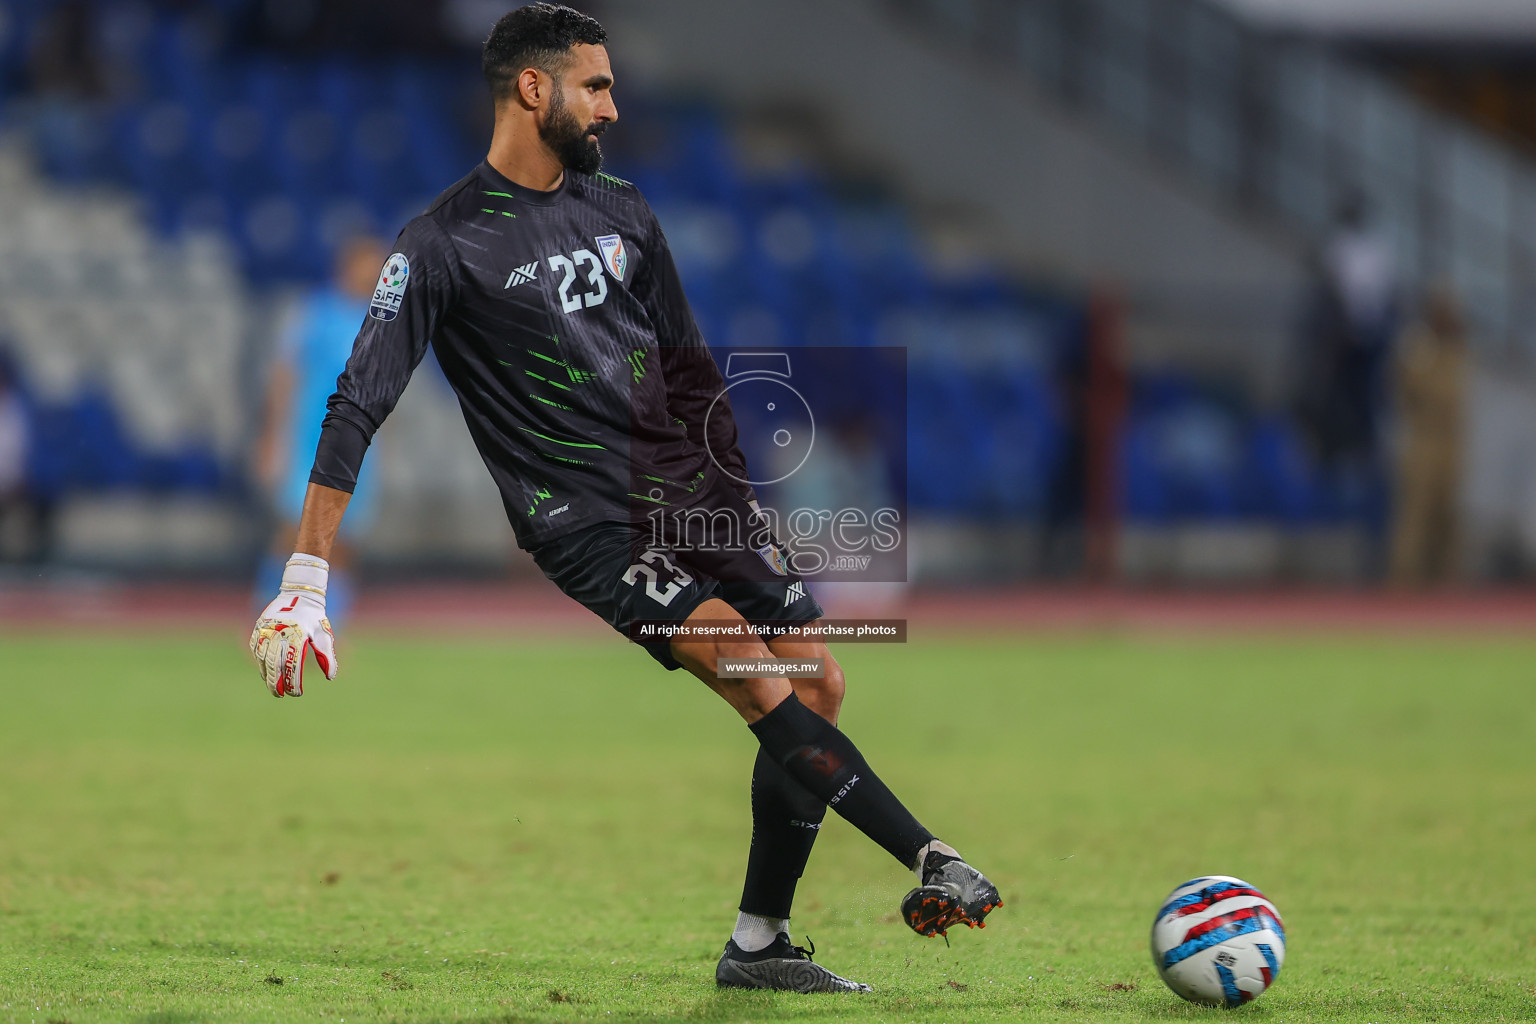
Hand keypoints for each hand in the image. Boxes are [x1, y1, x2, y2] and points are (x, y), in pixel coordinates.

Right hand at [249, 553, 337, 696]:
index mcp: (297, 635)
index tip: (296, 693)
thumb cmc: (314, 618)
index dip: (293, 681)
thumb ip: (326, 656)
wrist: (299, 595)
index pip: (293, 664)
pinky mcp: (259, 628)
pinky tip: (265, 672)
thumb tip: (330, 677)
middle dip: (276, 683)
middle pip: (274, 664)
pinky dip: (260, 662)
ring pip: (263, 658)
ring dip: (266, 675)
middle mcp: (279, 632)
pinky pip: (256, 649)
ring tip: (272, 687)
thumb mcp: (323, 635)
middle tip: (280, 695)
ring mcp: (266, 630)